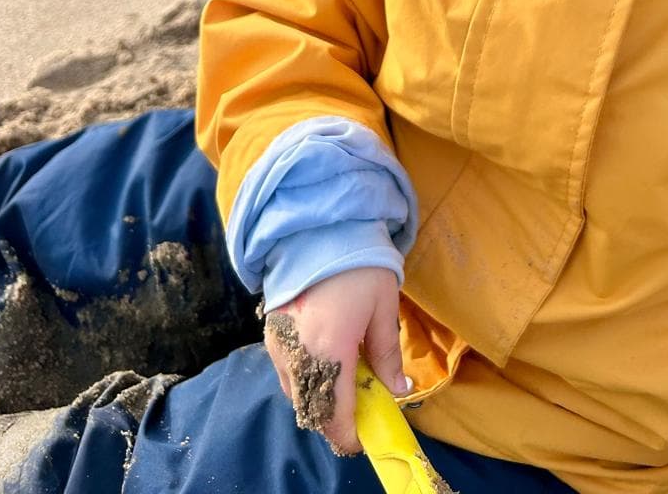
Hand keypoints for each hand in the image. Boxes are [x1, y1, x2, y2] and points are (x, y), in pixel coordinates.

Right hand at [264, 267, 407, 454]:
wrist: (317, 228)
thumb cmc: (357, 265)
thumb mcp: (383, 307)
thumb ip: (387, 352)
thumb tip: (397, 388)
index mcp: (331, 352)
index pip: (336, 415)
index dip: (350, 435)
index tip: (364, 439)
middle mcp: (299, 357)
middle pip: (311, 411)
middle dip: (333, 421)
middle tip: (357, 413)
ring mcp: (279, 346)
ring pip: (295, 395)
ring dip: (317, 402)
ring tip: (343, 389)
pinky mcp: (270, 334)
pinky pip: (285, 374)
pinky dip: (304, 382)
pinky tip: (324, 366)